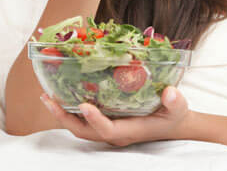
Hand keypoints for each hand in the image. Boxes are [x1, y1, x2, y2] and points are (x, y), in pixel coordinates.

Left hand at [39, 86, 189, 145]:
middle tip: (48, 99)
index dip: (94, 119)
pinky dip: (71, 109)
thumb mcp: (179, 107)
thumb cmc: (175, 115)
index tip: (83, 104)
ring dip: (63, 113)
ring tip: (48, 96)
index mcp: (129, 131)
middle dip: (64, 117)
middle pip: (83, 131)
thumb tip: (169, 93)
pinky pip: (84, 119)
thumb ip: (175, 101)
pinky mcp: (108, 121)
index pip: (107, 129)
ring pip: (80, 126)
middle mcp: (115, 133)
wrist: (174, 123)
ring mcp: (109, 128)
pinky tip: (65, 93)